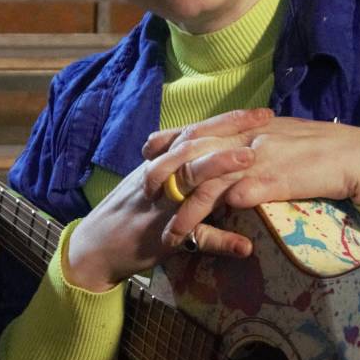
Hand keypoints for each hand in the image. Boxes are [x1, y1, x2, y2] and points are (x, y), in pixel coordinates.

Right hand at [64, 107, 270, 290]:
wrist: (94, 248)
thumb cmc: (124, 214)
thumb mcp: (148, 183)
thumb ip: (174, 167)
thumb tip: (209, 153)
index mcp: (159, 164)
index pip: (194, 133)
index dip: (225, 120)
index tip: (259, 111)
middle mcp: (160, 179)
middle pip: (194, 145)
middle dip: (230, 129)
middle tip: (265, 118)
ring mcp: (162, 206)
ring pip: (189, 181)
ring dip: (218, 167)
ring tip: (249, 156)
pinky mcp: (162, 237)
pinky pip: (192, 238)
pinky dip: (219, 243)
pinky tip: (245, 247)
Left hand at [143, 111, 359, 241]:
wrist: (356, 154)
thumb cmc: (320, 150)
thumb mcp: (278, 139)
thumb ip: (251, 145)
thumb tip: (231, 157)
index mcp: (246, 127)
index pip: (197, 129)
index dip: (168, 141)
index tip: (145, 153)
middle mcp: (247, 138)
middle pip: (192, 153)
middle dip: (164, 176)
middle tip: (144, 195)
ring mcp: (259, 158)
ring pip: (209, 182)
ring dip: (187, 211)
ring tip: (171, 235)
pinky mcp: (274, 180)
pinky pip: (239, 196)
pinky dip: (218, 215)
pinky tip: (205, 234)